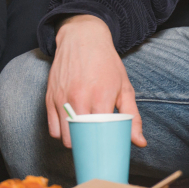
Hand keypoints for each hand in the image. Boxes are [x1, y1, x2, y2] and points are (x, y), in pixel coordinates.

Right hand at [47, 14, 145, 148]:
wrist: (82, 38)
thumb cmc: (106, 63)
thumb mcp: (125, 87)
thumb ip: (133, 116)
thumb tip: (139, 142)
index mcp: (100, 97)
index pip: (101, 134)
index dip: (105, 145)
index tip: (110, 149)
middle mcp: (78, 98)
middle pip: (80, 139)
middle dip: (89, 146)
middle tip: (97, 145)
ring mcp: (61, 98)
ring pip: (63, 136)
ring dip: (73, 142)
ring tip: (84, 139)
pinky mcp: (49, 96)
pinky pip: (51, 127)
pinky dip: (60, 133)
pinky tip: (70, 130)